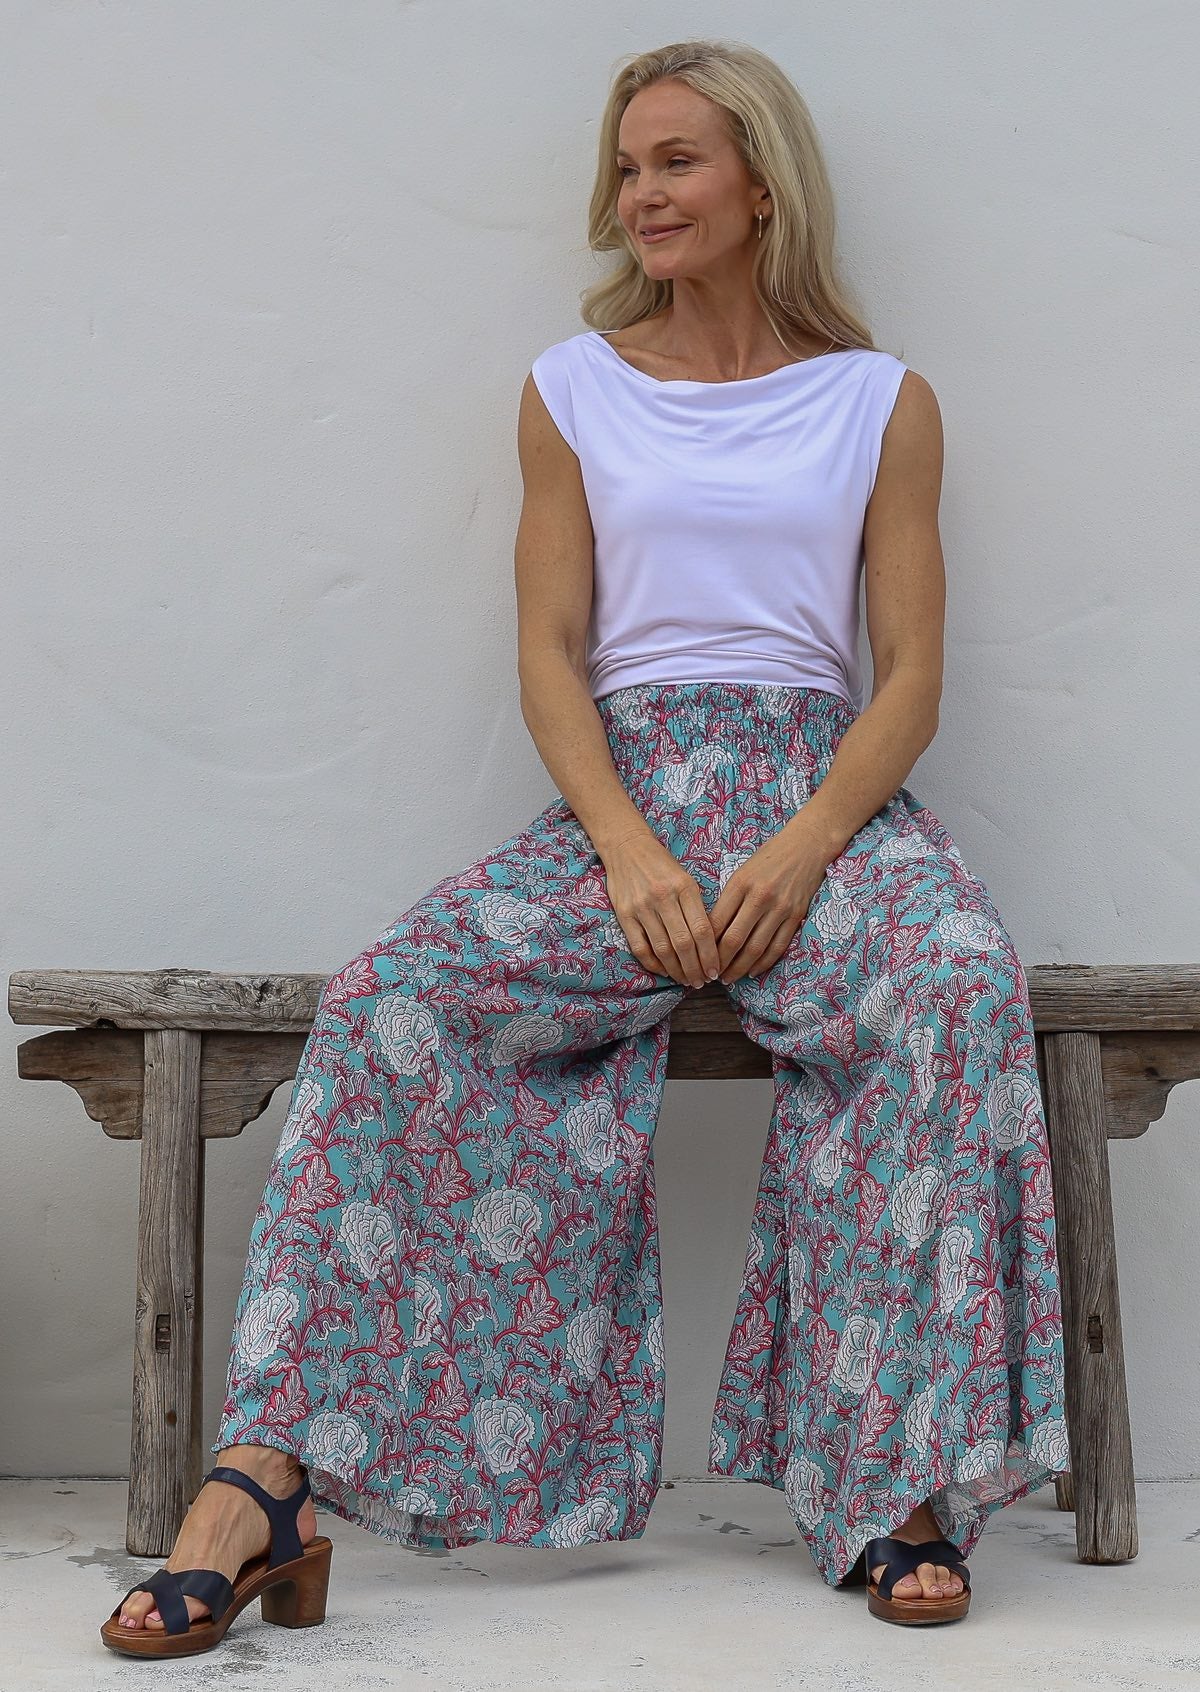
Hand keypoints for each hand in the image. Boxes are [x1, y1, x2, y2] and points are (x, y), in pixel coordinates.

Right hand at [600, 827, 720, 989]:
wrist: (626, 847)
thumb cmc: (661, 864)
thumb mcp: (686, 878)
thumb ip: (696, 907)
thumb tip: (709, 943)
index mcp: (684, 887)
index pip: (702, 930)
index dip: (710, 956)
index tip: (716, 970)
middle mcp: (663, 897)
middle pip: (684, 944)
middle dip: (695, 968)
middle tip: (702, 982)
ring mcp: (642, 908)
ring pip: (663, 949)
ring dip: (677, 971)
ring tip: (686, 980)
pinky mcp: (624, 915)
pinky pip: (640, 948)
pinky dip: (654, 964)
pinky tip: (665, 971)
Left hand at [708, 823, 828, 984]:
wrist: (806, 846)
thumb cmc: (768, 858)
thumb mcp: (741, 872)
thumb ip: (728, 900)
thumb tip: (711, 931)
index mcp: (740, 884)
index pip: (717, 922)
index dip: (705, 945)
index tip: (698, 957)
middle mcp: (760, 897)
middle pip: (734, 939)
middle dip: (719, 962)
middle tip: (709, 975)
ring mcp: (780, 908)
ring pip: (756, 948)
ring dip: (740, 967)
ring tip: (728, 978)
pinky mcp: (796, 916)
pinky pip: (778, 946)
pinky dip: (764, 963)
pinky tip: (752, 971)